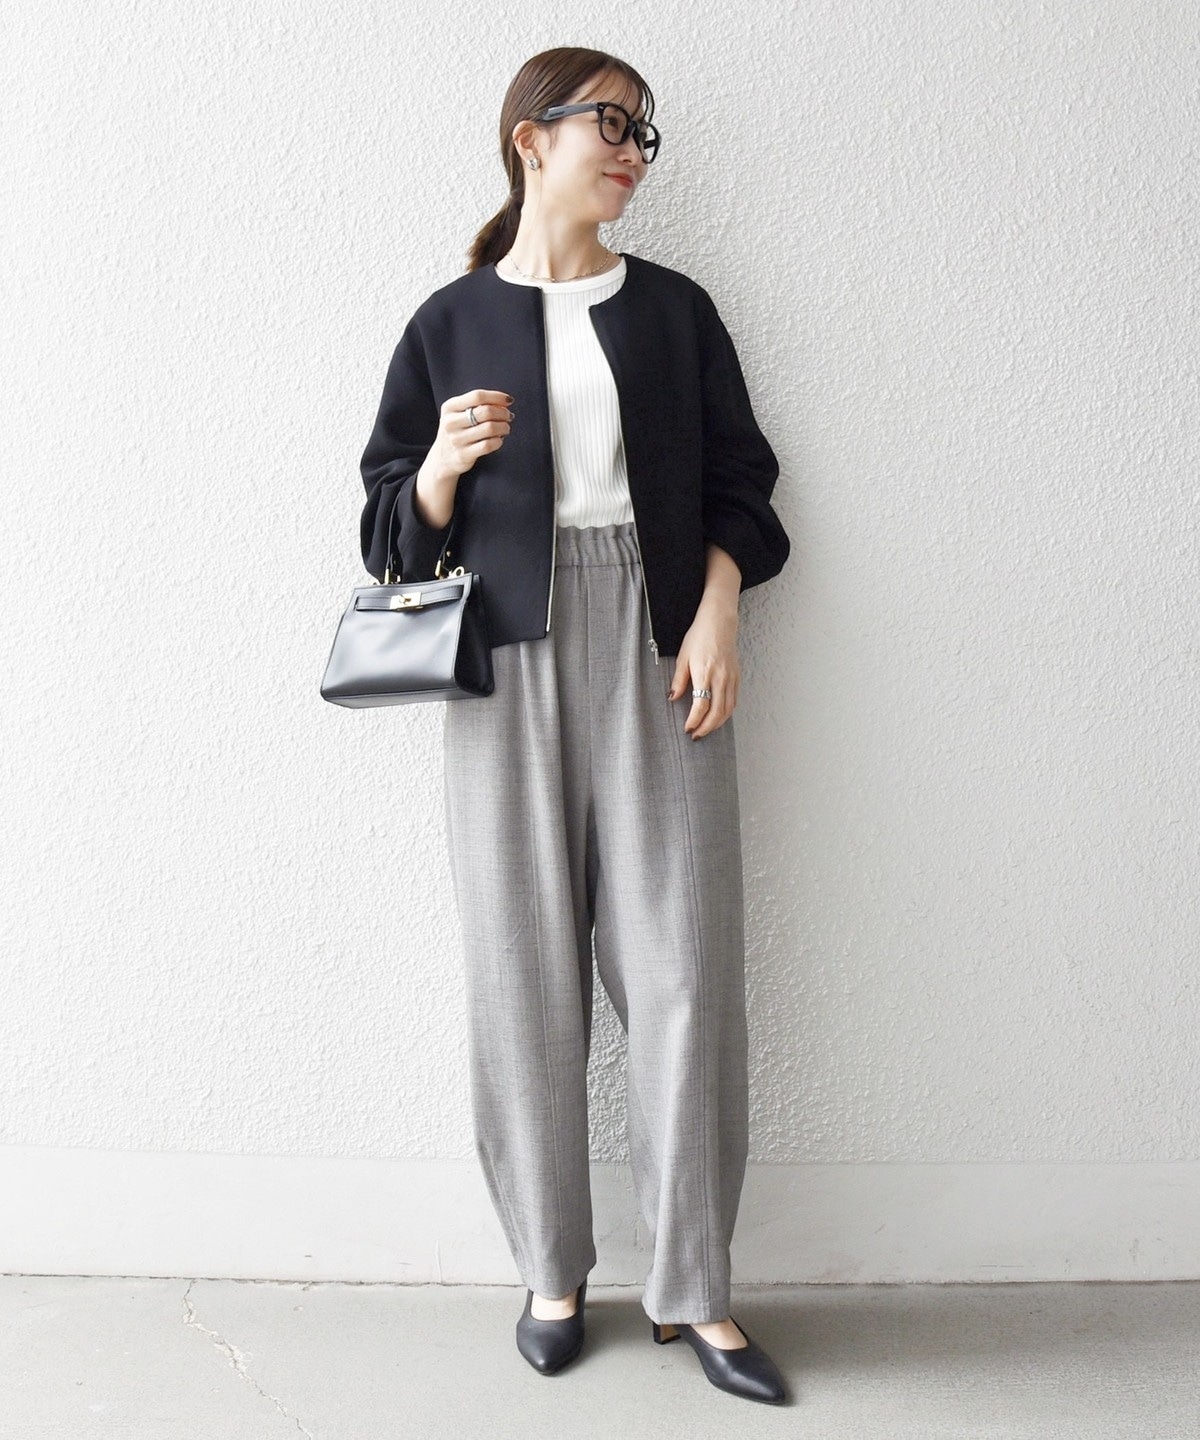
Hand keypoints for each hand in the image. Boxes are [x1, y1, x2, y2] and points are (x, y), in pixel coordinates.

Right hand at [414, 388, 514, 526]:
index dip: (496, 397)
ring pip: (488, 428)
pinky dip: (498, 442)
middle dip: (502, 413)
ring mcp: (455, 442)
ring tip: (506, 429)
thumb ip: (476, 407)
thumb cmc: (454, 438)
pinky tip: (499, 441)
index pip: (476, 396)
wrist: (438, 466)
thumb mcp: (457, 418)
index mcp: (448, 409)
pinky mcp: (463, 458)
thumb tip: (506, 402)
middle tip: (509, 417)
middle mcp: (450, 424)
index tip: (509, 400)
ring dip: (503, 427)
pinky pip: (487, 446)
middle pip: (484, 412)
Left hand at [667, 600, 739, 738]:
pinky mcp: (737, 676)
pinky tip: (718, 716)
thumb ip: (679, 680)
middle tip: (696, 735)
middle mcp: (721, 678)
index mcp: (705, 673)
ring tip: (706, 729)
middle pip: (717, 712)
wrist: (719, 622)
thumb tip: (673, 698)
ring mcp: (731, 677)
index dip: (694, 721)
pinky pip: (734, 701)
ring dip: (717, 723)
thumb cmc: (699, 636)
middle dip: (706, 728)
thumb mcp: (683, 656)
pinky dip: (727, 712)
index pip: (701, 706)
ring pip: (728, 709)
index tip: (687, 728)